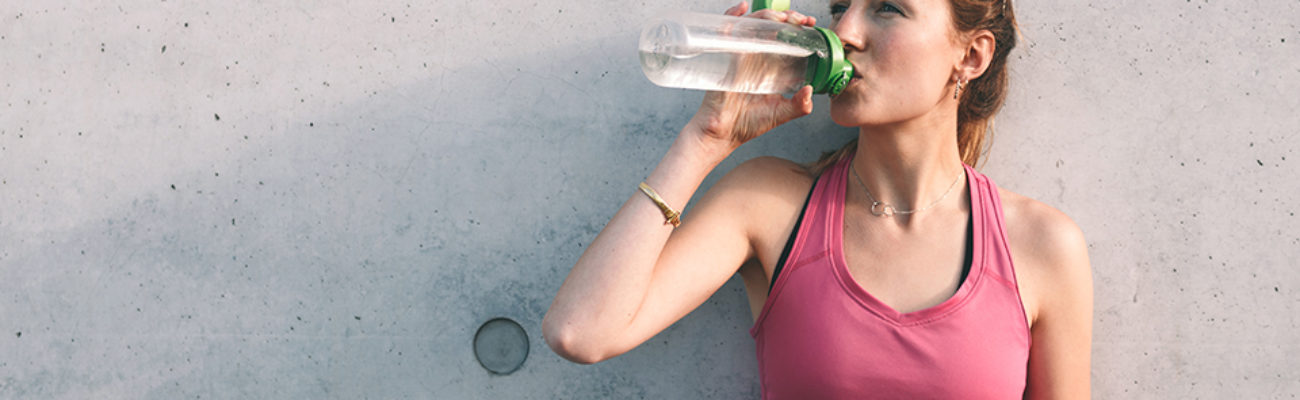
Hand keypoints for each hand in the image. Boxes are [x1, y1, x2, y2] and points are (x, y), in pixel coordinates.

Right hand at [685, 1, 816, 151]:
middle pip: (770, 26)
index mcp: (769, 66)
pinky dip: (732, 16)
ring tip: (783, 18)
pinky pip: (727, 31)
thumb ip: (799, 106)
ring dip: (768, 15)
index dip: (797, 27)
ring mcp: (739, 55)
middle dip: (787, 17)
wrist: (723, 134)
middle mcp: (755, 56)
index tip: (810, 24)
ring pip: (752, 24)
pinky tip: (742, 8)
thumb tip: (811, 91)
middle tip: (801, 20)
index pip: (784, 37)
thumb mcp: (781, 113)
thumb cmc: (747, 124)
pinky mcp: (726, 58)